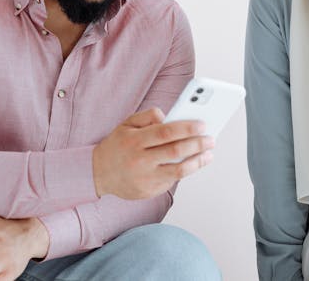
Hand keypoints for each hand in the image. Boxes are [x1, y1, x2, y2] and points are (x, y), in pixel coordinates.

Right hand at [93, 107, 214, 199]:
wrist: (97, 174)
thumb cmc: (118, 145)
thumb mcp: (126, 124)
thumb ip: (147, 116)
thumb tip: (168, 116)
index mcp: (134, 140)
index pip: (165, 132)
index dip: (186, 128)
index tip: (202, 125)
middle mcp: (140, 160)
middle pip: (175, 151)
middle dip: (197, 144)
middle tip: (211, 139)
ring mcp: (145, 178)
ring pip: (178, 170)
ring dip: (198, 162)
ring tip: (208, 154)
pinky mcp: (149, 191)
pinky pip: (172, 180)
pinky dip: (186, 171)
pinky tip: (194, 163)